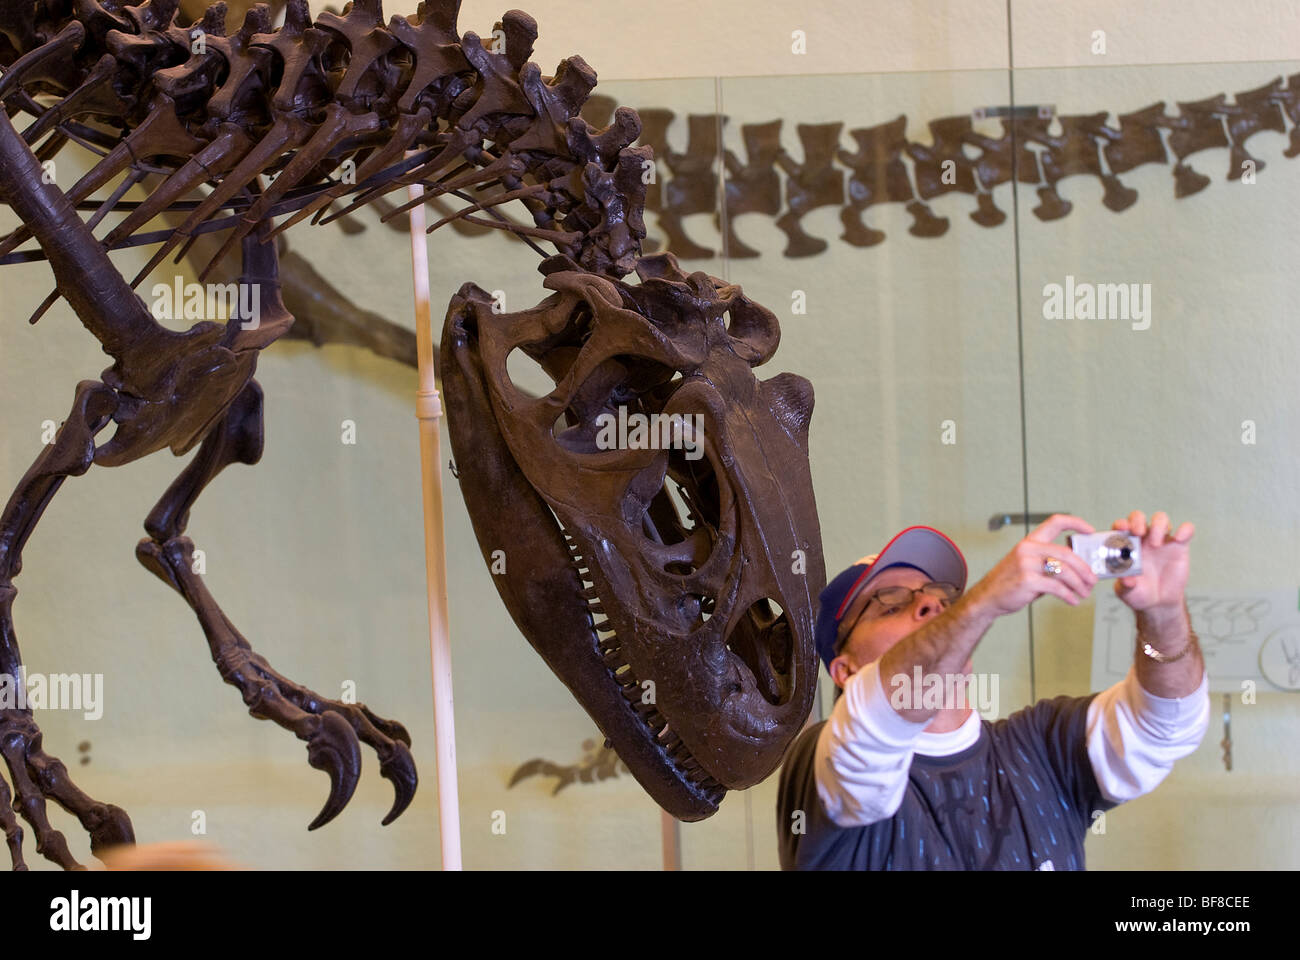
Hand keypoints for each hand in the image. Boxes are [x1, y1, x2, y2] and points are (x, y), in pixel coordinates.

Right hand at [969, 514, 1099, 616]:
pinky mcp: (1027, 580)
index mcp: (1029, 542)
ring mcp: (1026, 564)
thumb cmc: (1010, 582)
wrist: (987, 597)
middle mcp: (1027, 549)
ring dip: (1079, 584)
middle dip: (1084, 568)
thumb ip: (1049, 563)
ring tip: (1084, 592)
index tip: (1090, 531)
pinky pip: (1056, 587)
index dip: (1075, 523)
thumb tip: (1078, 569)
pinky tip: (1072, 600)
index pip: (1054, 522)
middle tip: (1092, 579)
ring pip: (1064, 571)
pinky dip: (1068, 595)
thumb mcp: (1027, 565)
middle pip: (1066, 553)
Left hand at [1112, 510, 1193, 615]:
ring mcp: (1161, 540)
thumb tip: (1126, 579)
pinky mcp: (1179, 546)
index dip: (1120, 524)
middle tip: (1138, 532)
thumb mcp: (1127, 592)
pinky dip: (1185, 529)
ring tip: (1156, 544)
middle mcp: (1142, 539)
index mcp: (1125, 545)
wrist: (1159, 602)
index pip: (1121, 526)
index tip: (1122, 528)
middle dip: (1137, 520)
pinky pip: (1186, 530)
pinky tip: (1179, 538)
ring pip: (1161, 519)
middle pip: (1139, 517)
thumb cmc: (1138, 593)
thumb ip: (1125, 585)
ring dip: (1158, 525)